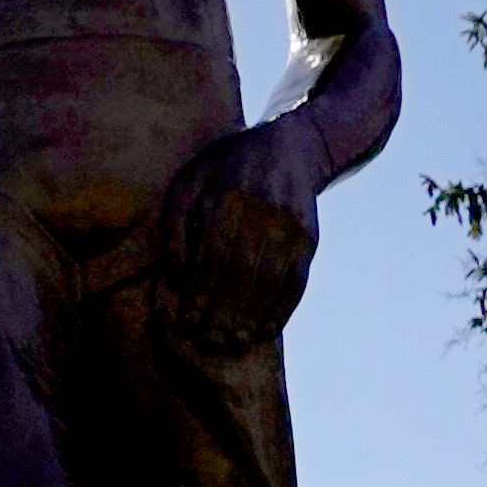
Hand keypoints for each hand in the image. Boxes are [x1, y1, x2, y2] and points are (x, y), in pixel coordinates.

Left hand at [160, 111, 323, 351]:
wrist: (286, 146)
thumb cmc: (222, 171)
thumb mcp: (188, 185)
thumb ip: (177, 226)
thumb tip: (176, 272)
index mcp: (227, 198)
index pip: (213, 256)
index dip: (201, 292)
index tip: (188, 321)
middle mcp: (263, 212)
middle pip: (242, 271)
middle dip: (224, 310)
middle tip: (209, 339)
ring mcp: (291, 225)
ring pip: (271, 279)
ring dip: (253, 315)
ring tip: (235, 340)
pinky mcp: (310, 237)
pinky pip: (298, 279)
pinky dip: (283, 308)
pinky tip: (267, 328)